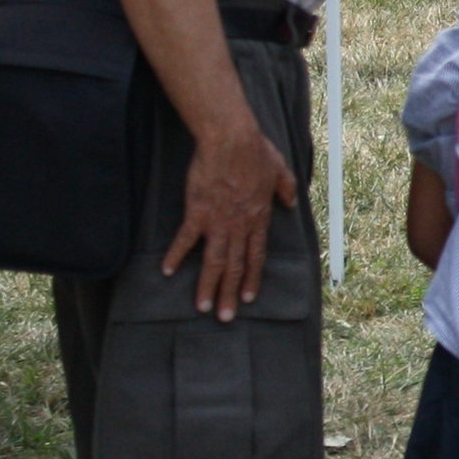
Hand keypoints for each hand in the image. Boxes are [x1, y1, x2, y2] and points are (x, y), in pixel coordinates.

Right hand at [163, 116, 298, 319]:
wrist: (233, 141)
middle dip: (229, 294)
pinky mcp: (197, 212)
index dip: (252, 279)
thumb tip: (291, 203)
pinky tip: (166, 271)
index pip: (256, 256)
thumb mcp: (281, 171)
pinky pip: (185, 240)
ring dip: (207, 286)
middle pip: (235, 266)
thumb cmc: (256, 152)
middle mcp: (240, 226)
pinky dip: (175, 255)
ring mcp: (218, 221)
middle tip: (225, 317)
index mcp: (259, 218)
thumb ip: (286, 189)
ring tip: (202, 307)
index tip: (249, 298)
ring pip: (214, 261)